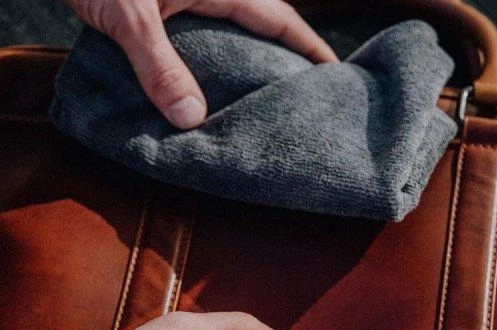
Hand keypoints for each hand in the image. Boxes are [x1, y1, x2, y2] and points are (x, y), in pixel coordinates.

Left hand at [61, 0, 336, 127]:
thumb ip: (158, 65)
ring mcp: (184, 0)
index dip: (308, 48)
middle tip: (303, 102)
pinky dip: (208, 67)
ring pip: (229, 36)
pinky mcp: (159, 9)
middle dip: (284, 62)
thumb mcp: (128, 14)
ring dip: (246, 67)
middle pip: (260, 28)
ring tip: (261, 106)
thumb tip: (191, 119)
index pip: (277, 19)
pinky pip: (197, 41)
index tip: (335, 75)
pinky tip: (207, 93)